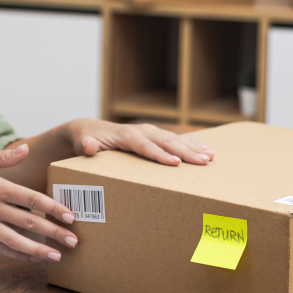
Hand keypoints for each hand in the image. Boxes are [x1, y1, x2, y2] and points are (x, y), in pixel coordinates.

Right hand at [0, 144, 77, 262]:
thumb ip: (3, 157)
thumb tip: (26, 149)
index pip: (32, 199)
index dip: (53, 207)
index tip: (70, 215)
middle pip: (30, 223)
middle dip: (54, 232)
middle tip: (74, 240)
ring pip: (17, 241)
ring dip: (39, 250)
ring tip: (58, 255)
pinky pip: (1, 248)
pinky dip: (18, 255)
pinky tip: (33, 259)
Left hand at [67, 118, 213, 165]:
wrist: (87, 129)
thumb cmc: (85, 140)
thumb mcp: (82, 143)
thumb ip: (87, 146)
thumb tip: (90, 145)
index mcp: (125, 135)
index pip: (144, 145)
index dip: (160, 154)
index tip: (175, 163)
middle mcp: (140, 131)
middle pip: (165, 141)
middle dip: (185, 151)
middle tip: (204, 161)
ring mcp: (148, 131)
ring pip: (173, 139)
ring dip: (193, 147)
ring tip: (210, 157)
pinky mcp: (152, 135)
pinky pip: (174, 140)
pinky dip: (190, 145)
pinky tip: (205, 151)